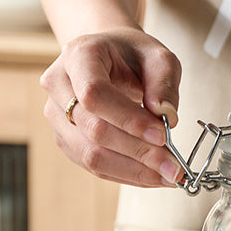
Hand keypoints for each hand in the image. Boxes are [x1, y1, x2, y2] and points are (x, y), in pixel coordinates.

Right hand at [40, 27, 183, 186]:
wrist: (109, 56)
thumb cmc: (133, 55)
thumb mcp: (159, 57)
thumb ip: (165, 84)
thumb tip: (166, 117)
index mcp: (79, 55)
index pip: (95, 94)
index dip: (128, 119)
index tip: (162, 136)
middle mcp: (59, 85)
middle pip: (93, 130)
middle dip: (138, 152)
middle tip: (173, 166)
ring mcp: (57, 115)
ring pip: (90, 155)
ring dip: (133, 171)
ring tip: (167, 175)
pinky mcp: (65, 139)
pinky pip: (93, 166)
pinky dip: (126, 175)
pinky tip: (152, 175)